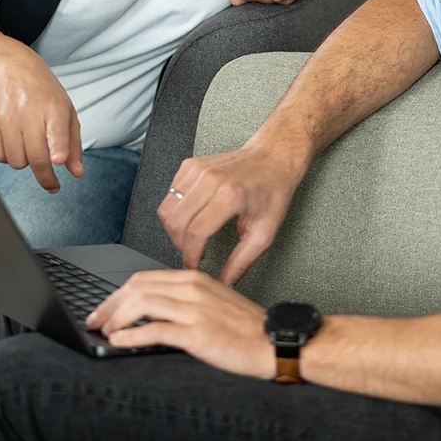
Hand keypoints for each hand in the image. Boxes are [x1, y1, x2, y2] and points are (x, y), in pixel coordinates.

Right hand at [0, 47, 83, 191]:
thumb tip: (77, 173)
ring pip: (16, 161)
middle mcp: (29, 110)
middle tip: (52, 184)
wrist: (10, 69)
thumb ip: (73, 144)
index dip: (58, 147)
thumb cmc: (44, 94)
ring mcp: (6, 116)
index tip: (58, 160)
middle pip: (36, 156)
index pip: (57, 130)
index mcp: (54, 107)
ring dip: (25, 162)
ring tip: (30, 146)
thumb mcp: (67, 112)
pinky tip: (14, 144)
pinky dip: (7, 157)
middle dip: (45, 176)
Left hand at [86, 270, 274, 378]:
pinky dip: (132, 336)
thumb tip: (150, 312)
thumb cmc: (246, 328)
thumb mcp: (213, 303)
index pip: (144, 279)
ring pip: (142, 304)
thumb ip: (184, 301)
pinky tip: (120, 343)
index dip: (118, 294)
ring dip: (116, 319)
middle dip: (110, 305)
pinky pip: (156, 331)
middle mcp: (193, 289)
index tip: (104, 309)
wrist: (275, 341)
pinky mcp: (198, 334)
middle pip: (137, 288)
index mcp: (195, 279)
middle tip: (96, 321)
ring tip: (105, 332)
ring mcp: (195, 310)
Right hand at [158, 144, 304, 282]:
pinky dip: (175, 211)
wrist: (273, 158)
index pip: (194, 233)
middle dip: (180, 245)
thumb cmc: (272, 190)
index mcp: (229, 195)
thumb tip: (225, 282)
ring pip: (166, 208)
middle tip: (193, 254)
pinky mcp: (190, 165)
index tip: (194, 266)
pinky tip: (191, 217)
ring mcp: (198, 169)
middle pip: (174, 222)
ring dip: (174, 229)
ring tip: (192, 238)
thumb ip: (242, 261)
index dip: (189, 256)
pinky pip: (170, 194)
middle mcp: (210, 179)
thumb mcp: (264, 232)